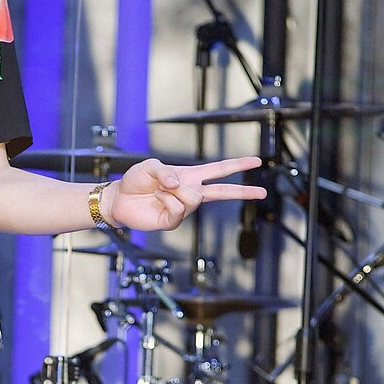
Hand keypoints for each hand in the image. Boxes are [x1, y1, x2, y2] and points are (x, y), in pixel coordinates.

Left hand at [102, 155, 264, 232]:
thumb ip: (165, 170)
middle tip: (263, 192)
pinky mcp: (173, 222)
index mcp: (190, 176)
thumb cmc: (136, 180)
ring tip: (160, 190)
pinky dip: (166, 200)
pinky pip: (178, 209)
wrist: (120, 199)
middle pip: (222, 191)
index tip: (257, 161)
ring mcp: (183, 208)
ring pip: (194, 198)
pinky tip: (158, 198)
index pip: (219, 170)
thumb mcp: (149, 166)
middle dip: (243, 191)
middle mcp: (190, 192)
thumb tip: (178, 183)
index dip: (238, 164)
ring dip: (174, 191)